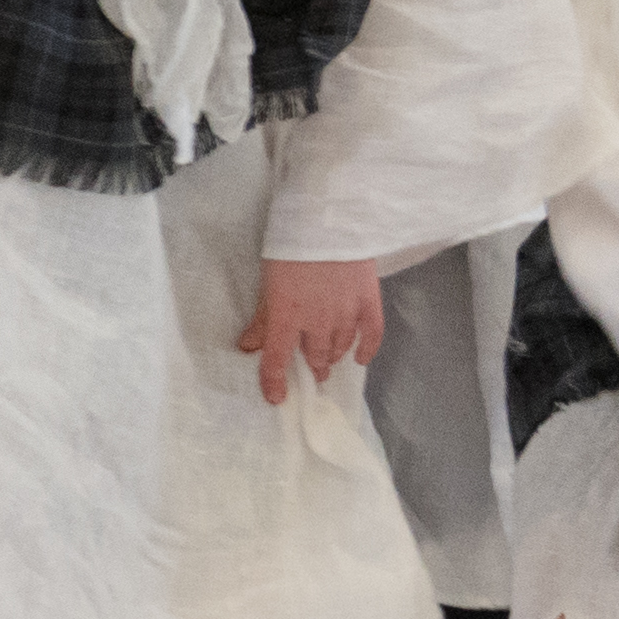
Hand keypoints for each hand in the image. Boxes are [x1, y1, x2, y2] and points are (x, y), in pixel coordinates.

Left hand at [236, 255, 385, 407]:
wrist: (327, 219)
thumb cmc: (291, 248)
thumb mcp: (268, 282)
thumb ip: (262, 318)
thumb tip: (247, 346)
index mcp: (287, 317)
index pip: (278, 360)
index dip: (275, 382)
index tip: (276, 398)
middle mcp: (317, 322)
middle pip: (315, 356)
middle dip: (312, 367)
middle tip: (312, 372)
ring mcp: (346, 313)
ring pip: (340, 347)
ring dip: (333, 357)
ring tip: (329, 360)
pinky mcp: (368, 301)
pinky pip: (372, 335)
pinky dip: (367, 350)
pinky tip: (360, 358)